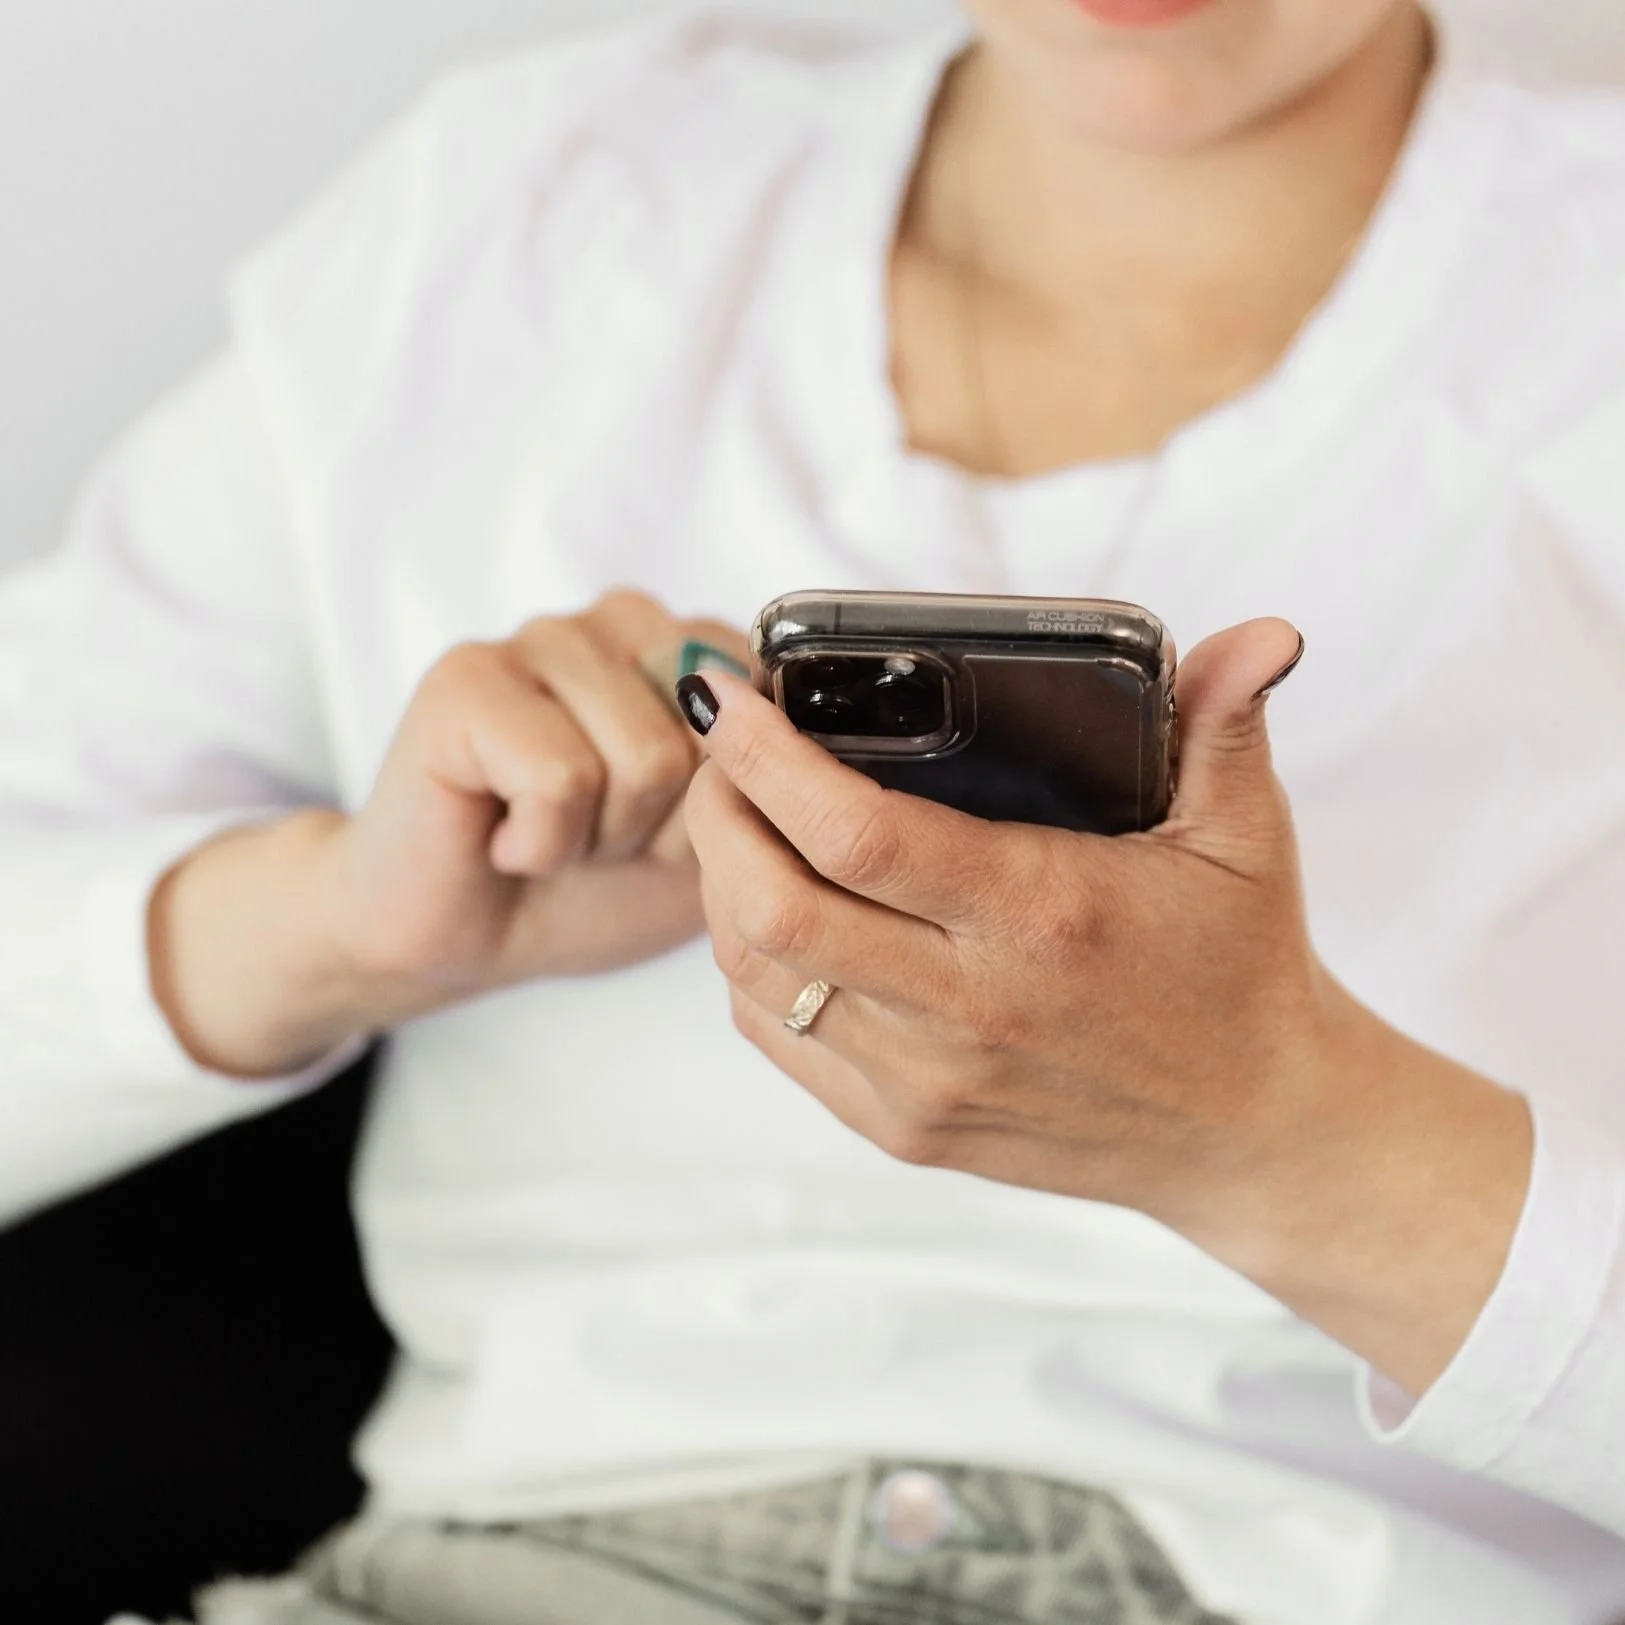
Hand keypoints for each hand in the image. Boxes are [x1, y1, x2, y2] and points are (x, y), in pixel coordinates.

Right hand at [150, 590, 743, 1073]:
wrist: (466, 941)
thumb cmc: (595, 886)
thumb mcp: (719, 843)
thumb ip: (768, 779)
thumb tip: (777, 727)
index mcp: (695, 645)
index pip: (774, 713)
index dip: (728, 806)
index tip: (667, 827)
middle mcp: (623, 620)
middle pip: (715, 739)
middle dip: (668, 825)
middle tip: (600, 835)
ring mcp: (542, 636)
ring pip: (645, 759)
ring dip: (602, 837)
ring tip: (553, 834)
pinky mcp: (466, 677)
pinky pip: (561, 777)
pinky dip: (542, 844)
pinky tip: (505, 839)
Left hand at [682, 621, 1532, 1394]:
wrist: (1251, 1132)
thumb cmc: (1240, 968)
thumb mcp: (1247, 836)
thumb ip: (1227, 722)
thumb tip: (1265, 630)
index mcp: (1041, 914)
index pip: (855, 833)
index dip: (765, 759)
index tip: (729, 697)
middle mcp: (971, 1006)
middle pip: (771, 908)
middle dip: (715, 814)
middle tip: (722, 755)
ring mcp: (929, 1081)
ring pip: (757, 977)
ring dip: (719, 886)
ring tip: (737, 821)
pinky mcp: (907, 1130)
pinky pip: (779, 1042)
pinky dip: (749, 969)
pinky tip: (770, 915)